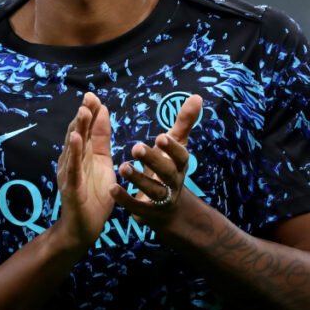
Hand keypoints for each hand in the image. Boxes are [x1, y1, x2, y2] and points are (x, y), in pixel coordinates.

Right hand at [53, 92, 115, 249]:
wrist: (85, 227)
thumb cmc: (94, 196)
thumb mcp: (102, 163)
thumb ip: (102, 140)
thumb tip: (103, 113)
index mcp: (82, 154)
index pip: (85, 129)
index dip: (90, 113)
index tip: (94, 96)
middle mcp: (72, 161)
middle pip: (77, 134)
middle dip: (83, 116)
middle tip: (89, 97)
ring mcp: (70, 173)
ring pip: (73, 148)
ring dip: (77, 129)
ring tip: (82, 112)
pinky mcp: (71, 187)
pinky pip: (72, 168)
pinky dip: (73, 154)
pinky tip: (76, 141)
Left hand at [111, 94, 202, 225]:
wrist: (170, 210)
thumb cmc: (170, 167)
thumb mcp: (177, 145)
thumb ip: (184, 122)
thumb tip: (197, 96)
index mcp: (180, 165)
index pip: (181, 156)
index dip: (172, 148)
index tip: (160, 136)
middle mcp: (174, 182)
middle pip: (167, 173)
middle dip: (153, 160)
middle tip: (136, 147)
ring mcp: (162, 200)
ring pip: (153, 191)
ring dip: (138, 180)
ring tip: (123, 167)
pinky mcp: (148, 212)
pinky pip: (137, 206)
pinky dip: (125, 199)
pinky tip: (112, 189)